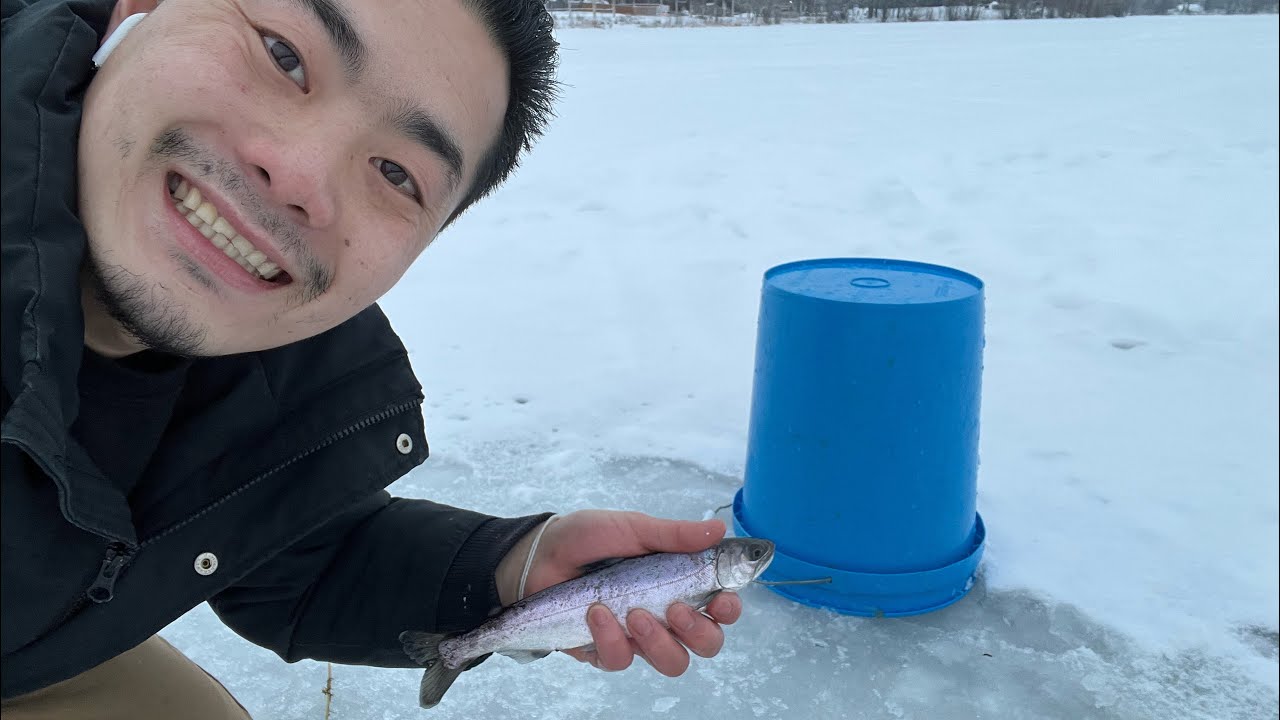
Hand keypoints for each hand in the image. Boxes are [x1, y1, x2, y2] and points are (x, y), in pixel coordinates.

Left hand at [494, 510, 743, 676]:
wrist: (538, 554)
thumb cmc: (587, 537)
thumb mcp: (631, 527)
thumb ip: (673, 534)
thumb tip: (718, 530)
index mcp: (679, 582)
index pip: (720, 606)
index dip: (728, 609)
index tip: (721, 600)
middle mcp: (665, 614)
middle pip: (706, 643)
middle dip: (698, 632)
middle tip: (675, 610)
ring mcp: (636, 636)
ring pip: (672, 661)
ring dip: (658, 641)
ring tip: (634, 614)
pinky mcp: (605, 650)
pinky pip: (620, 660)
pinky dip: (610, 637)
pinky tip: (596, 613)